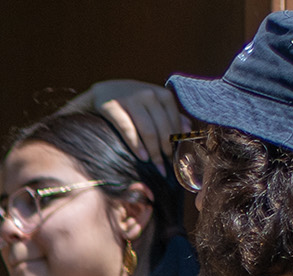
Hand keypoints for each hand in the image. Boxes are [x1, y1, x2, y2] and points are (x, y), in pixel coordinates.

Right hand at [67, 80, 185, 164]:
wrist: (104, 91)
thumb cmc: (133, 101)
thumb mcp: (153, 104)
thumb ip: (170, 114)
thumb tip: (188, 129)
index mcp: (161, 93)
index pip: (173, 120)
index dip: (175, 141)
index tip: (175, 159)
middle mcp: (149, 94)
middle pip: (162, 127)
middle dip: (165, 150)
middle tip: (166, 168)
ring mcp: (131, 99)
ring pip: (148, 129)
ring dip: (153, 151)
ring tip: (156, 167)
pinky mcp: (114, 107)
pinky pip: (128, 129)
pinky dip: (136, 145)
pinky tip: (142, 158)